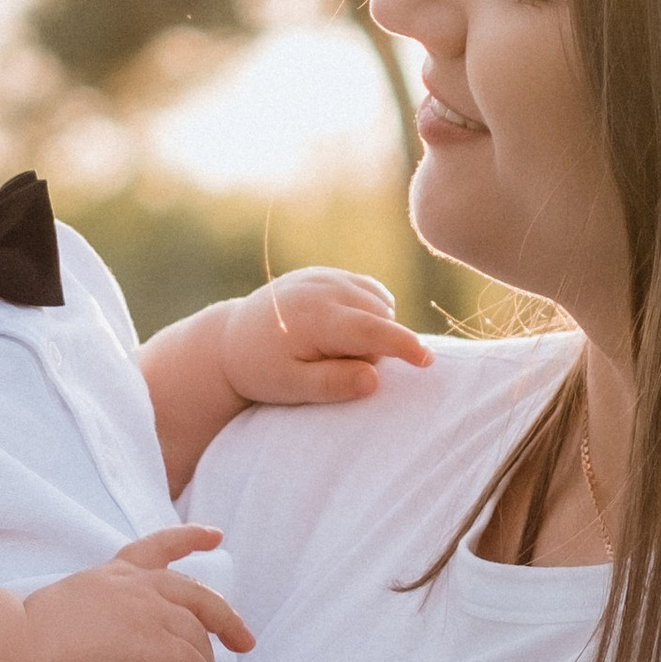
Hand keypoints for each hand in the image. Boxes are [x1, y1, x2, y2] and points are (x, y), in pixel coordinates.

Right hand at [20, 530, 254, 661]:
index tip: (215, 536)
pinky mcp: (150, 647)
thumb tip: (118, 636)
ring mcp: (145, 614)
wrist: (16, 648)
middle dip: (228, 621)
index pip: (159, 547)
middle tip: (244, 642)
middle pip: (199, 598)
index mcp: (113, 574)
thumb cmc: (27, 639)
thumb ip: (102, 610)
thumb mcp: (71, 606)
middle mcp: (135, 587)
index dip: (190, 539)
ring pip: (198, 641)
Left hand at [219, 270, 430, 410]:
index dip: (402, 345)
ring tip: (333, 349)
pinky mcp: (329, 274)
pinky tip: (344, 329)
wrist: (233, 338)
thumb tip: (374, 378)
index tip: (427, 361)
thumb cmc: (262, 369)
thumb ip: (330, 384)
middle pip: (379, 321)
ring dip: (372, 330)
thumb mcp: (289, 387)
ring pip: (379, 305)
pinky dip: (370, 312)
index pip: (370, 330)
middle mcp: (323, 289)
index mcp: (314, 317)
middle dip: (372, 349)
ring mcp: (327, 276)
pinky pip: (370, 292)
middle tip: (332, 367)